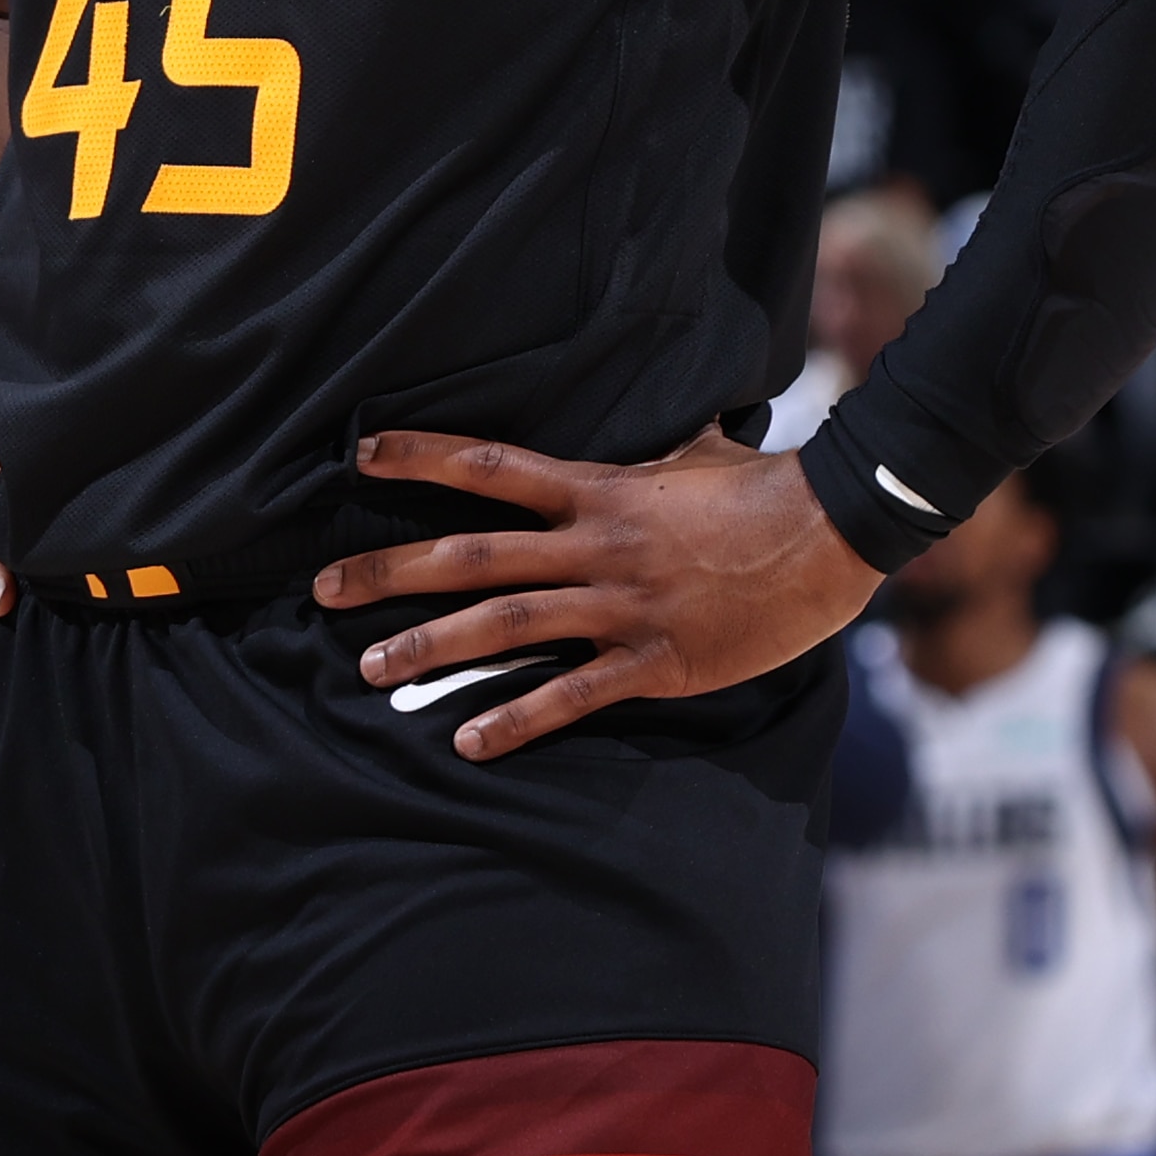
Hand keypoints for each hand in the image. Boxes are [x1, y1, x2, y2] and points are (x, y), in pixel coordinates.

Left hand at [313, 427, 881, 763]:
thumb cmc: (764, 487)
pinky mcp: (657, 661)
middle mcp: (595, 546)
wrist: (831, 532)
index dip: (423, 458)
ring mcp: (622, 605)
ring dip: (433, 647)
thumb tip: (670, 416)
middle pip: (472, 555)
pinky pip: (573, 694)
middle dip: (391, 572)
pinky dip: (518, 718)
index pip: (492, 468)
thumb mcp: (698, 450)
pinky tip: (469, 739)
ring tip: (372, 667)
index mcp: (599, 490)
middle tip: (323, 589)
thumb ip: (660, 445)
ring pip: (506, 625)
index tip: (360, 456)